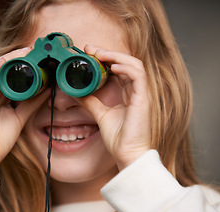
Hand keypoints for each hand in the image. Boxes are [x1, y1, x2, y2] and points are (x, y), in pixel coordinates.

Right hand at [0, 48, 49, 174]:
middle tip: (32, 49)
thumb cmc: (1, 139)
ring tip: (22, 53)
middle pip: (2, 69)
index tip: (38, 57)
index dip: (23, 64)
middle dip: (17, 58)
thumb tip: (49, 90)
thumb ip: (33, 102)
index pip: (10, 75)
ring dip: (7, 60)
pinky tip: (3, 63)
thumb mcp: (22, 116)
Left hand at [77, 45, 150, 169]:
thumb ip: (91, 101)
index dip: (106, 58)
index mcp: (128, 94)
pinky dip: (126, 68)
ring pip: (134, 65)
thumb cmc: (119, 138)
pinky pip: (138, 76)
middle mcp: (136, 91)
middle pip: (125, 63)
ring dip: (116, 56)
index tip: (88, 53)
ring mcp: (141, 94)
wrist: (127, 154)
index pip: (119, 69)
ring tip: (99, 54)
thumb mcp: (100, 114)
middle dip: (108, 53)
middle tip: (90, 48)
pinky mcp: (143, 99)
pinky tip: (112, 66)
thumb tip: (77, 91)